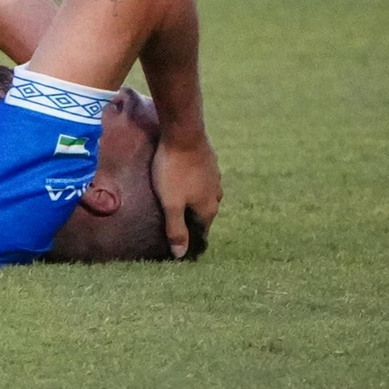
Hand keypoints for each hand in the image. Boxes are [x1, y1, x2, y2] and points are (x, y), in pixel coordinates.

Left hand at [150, 135, 221, 258]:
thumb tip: (180, 255)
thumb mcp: (171, 203)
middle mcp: (216, 194)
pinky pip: (201, 180)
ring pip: (203, 195)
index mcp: (209, 208)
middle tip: (172, 221)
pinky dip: (192, 184)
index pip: (202, 231)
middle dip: (190, 219)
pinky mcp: (209, 162)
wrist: (183, 133)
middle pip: (203, 213)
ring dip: (191, 200)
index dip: (190, 238)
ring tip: (175, 201)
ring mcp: (215, 177)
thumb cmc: (174, 170)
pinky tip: (181, 181)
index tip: (178, 242)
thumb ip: (176, 229)